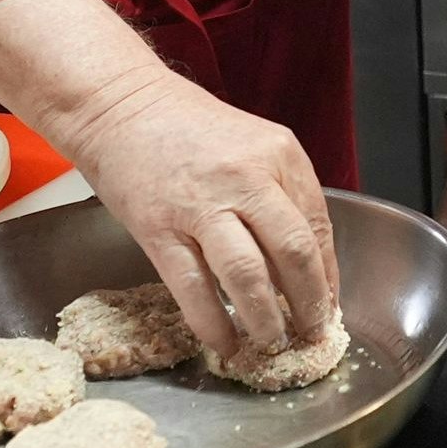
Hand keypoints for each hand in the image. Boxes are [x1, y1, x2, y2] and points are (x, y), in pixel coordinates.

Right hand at [58, 68, 336, 358]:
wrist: (119, 103)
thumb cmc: (188, 128)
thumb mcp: (252, 146)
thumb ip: (280, 196)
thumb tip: (302, 269)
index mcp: (279, 155)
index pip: (318, 227)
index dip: (327, 277)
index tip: (328, 308)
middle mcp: (245, 178)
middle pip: (293, 253)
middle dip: (308, 305)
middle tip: (310, 336)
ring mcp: (200, 204)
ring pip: (248, 275)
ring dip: (266, 319)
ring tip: (272, 344)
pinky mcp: (158, 228)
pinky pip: (193, 288)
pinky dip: (214, 323)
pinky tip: (226, 343)